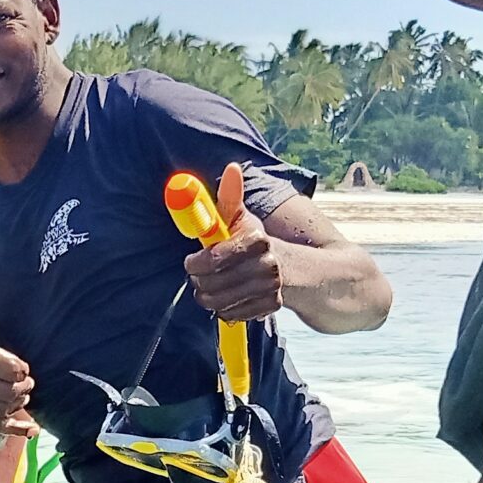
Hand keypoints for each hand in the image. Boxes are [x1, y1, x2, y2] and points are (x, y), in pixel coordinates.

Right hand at [0, 288, 38, 436]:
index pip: (11, 369)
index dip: (21, 370)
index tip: (21, 369)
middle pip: (8, 391)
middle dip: (23, 389)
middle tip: (26, 386)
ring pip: (3, 409)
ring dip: (18, 405)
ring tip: (21, 398)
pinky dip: (16, 428)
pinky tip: (29, 428)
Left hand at [185, 202, 283, 323]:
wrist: (291, 268)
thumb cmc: (254, 241)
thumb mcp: (242, 218)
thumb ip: (230, 197)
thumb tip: (231, 168)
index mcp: (258, 240)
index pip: (215, 259)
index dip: (196, 263)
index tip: (191, 261)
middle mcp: (268, 265)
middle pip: (214, 284)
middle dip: (199, 281)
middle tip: (199, 275)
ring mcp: (271, 288)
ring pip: (219, 302)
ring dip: (208, 296)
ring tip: (211, 287)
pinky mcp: (270, 307)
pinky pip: (231, 314)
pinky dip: (224, 309)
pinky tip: (229, 297)